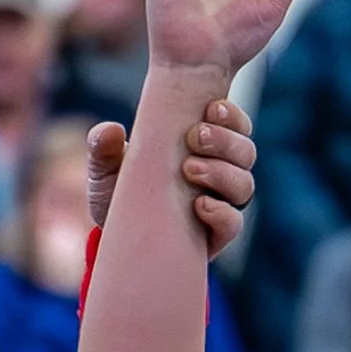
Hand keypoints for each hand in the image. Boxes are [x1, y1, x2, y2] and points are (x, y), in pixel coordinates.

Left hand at [87, 100, 256, 259]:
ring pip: (244, 184)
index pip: (236, 125)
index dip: (232, 115)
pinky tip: (199, 205)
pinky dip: (222, 213)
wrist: (115, 242)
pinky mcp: (213, 238)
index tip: (210, 109)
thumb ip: (103, 146)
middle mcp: (218, 175)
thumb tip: (111, 130)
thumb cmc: (116, 196)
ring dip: (222, 172)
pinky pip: (233, 224)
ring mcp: (219, 206)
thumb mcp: (105, 168)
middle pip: (246, 151)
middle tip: (194, 138)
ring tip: (189, 169)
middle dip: (225, 140)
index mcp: (203, 148)